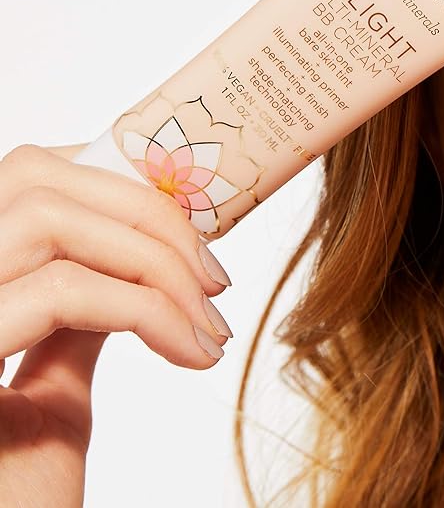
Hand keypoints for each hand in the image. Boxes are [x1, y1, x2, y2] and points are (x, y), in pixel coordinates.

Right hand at [0, 143, 232, 506]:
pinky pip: (62, 291)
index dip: (116, 186)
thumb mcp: (51, 390)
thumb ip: (78, 318)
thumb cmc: (15, 497)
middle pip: (37, 177)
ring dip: (156, 260)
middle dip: (148, 215)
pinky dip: (148, 310)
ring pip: (48, 216)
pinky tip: (193, 351)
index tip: (188, 232)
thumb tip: (126, 267)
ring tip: (208, 321)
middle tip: (212, 278)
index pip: (31, 180)